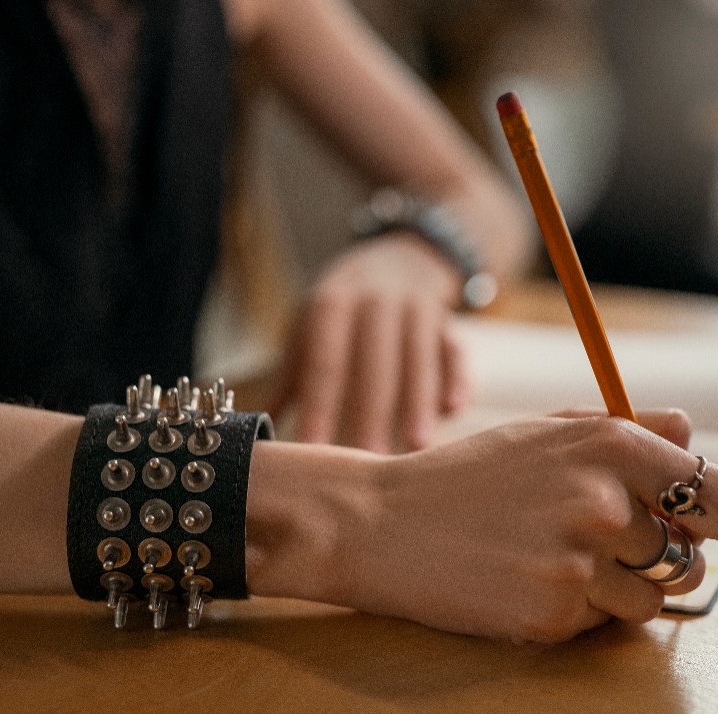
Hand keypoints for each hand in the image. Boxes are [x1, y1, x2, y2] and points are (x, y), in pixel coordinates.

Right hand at [247, 409, 717, 642]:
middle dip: (659, 553)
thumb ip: (629, 428)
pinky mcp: (553, 616)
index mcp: (610, 446)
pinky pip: (599, 625)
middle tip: (608, 541)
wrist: (385, 523)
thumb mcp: (547, 430)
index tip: (716, 521)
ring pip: (651, 599)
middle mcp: (604, 504)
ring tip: (559, 558)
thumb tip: (690, 435)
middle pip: (688, 554)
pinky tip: (530, 580)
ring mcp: (579, 565)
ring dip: (620, 588)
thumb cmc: (470, 474)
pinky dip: (576, 610)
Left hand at [268, 233, 468, 452]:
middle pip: (374, 364)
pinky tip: (454, 407)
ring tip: (417, 445)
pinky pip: (455, 348)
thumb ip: (291, 373)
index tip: (313, 447)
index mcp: (333, 302)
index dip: (320, 405)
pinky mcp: (446, 319)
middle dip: (372, 413)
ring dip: (419, 402)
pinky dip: (458, 377)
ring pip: (420, 358)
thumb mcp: (311, 322)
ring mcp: (415, 308)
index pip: (325, 361)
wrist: (402, 256)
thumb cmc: (346, 304)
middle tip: (368, 461)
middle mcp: (376, 301)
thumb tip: (259, 427)